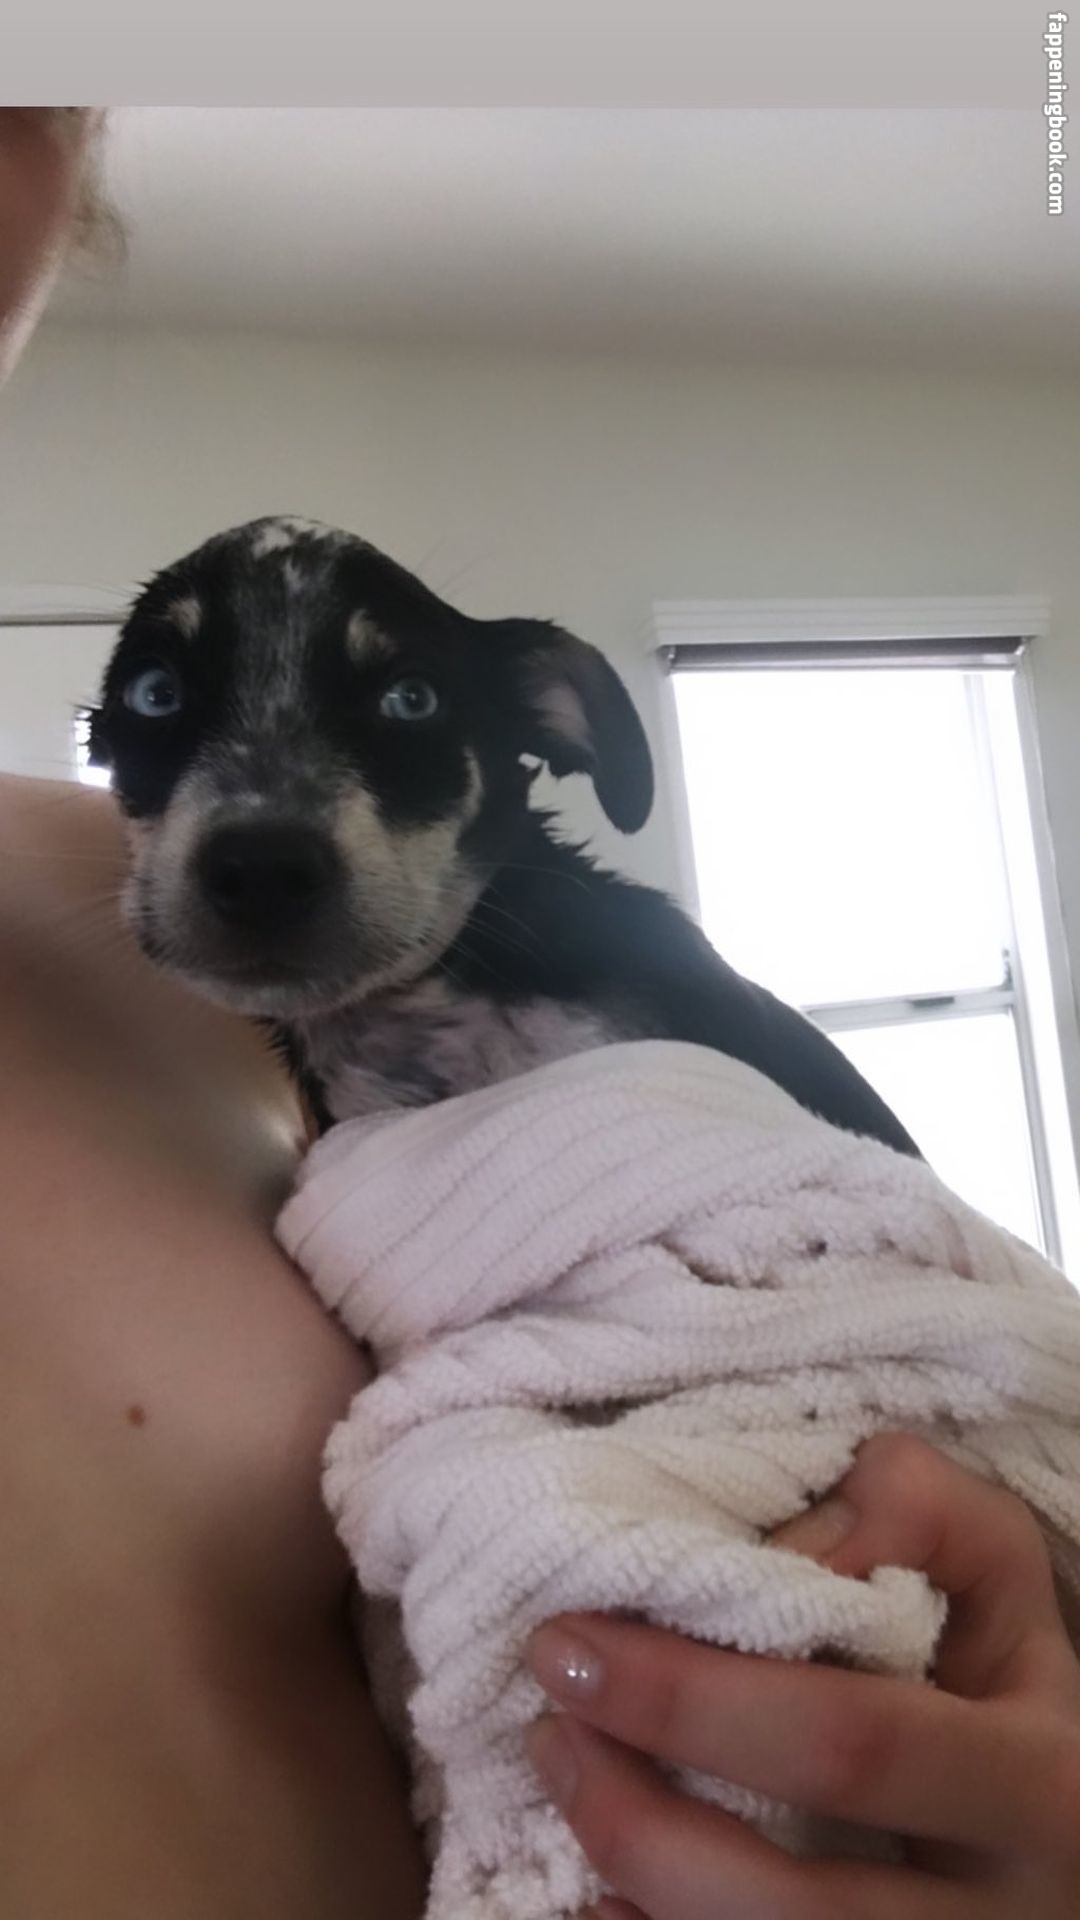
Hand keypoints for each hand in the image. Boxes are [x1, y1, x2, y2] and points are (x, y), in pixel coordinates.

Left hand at [524, 1433, 1079, 1917]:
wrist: (1056, 1797)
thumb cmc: (994, 1653)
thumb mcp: (987, 1554)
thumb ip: (910, 1506)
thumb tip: (797, 1555)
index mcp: (1035, 1781)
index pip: (852, 1746)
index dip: (695, 1700)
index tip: (576, 1639)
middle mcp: (1006, 1914)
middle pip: (799, 1900)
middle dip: (642, 1812)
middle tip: (549, 1711)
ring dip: (640, 1880)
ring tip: (563, 1774)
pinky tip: (596, 1898)